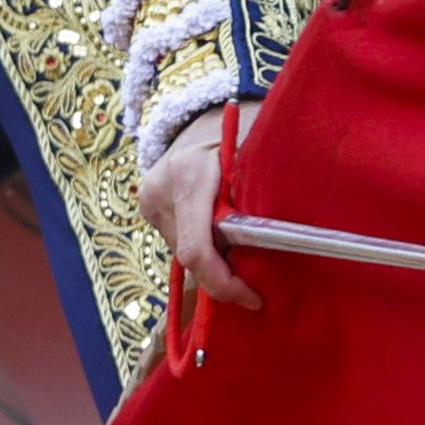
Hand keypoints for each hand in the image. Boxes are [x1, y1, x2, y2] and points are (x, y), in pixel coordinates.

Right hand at [138, 128, 258, 311]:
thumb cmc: (236, 145)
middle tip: (251, 283)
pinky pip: (177, 242)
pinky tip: (217, 241)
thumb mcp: (251, 167)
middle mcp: (161, 190)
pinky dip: (201, 249)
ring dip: (211, 262)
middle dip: (222, 275)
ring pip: (183, 253)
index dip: (223, 282)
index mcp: (190, 176)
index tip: (252, 298)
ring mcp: (149, 201)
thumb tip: (278, 244)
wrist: (198, 127)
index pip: (197, 250)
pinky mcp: (147, 208)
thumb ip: (257, 201)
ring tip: (236, 250)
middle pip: (191, 257)